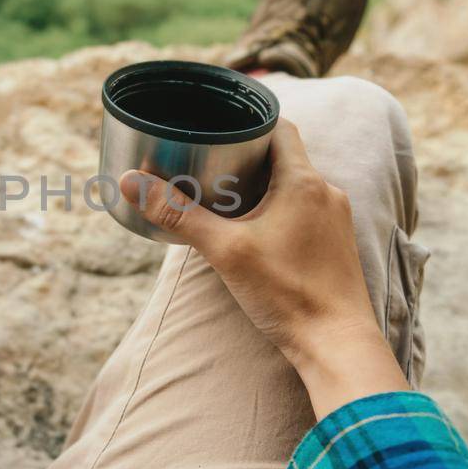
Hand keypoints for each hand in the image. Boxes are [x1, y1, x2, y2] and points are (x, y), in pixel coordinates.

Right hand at [120, 119, 405, 417]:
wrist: (336, 346)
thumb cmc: (288, 294)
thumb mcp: (224, 250)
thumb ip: (179, 214)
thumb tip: (131, 182)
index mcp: (304, 181)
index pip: (279, 127)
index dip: (248, 122)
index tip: (218, 128)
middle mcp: (327, 193)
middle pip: (285, 156)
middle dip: (247, 156)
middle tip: (209, 162)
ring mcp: (336, 220)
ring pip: (295, 186)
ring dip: (263, 186)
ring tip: (226, 197)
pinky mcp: (336, 246)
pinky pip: (305, 212)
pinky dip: (279, 211)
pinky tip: (254, 231)